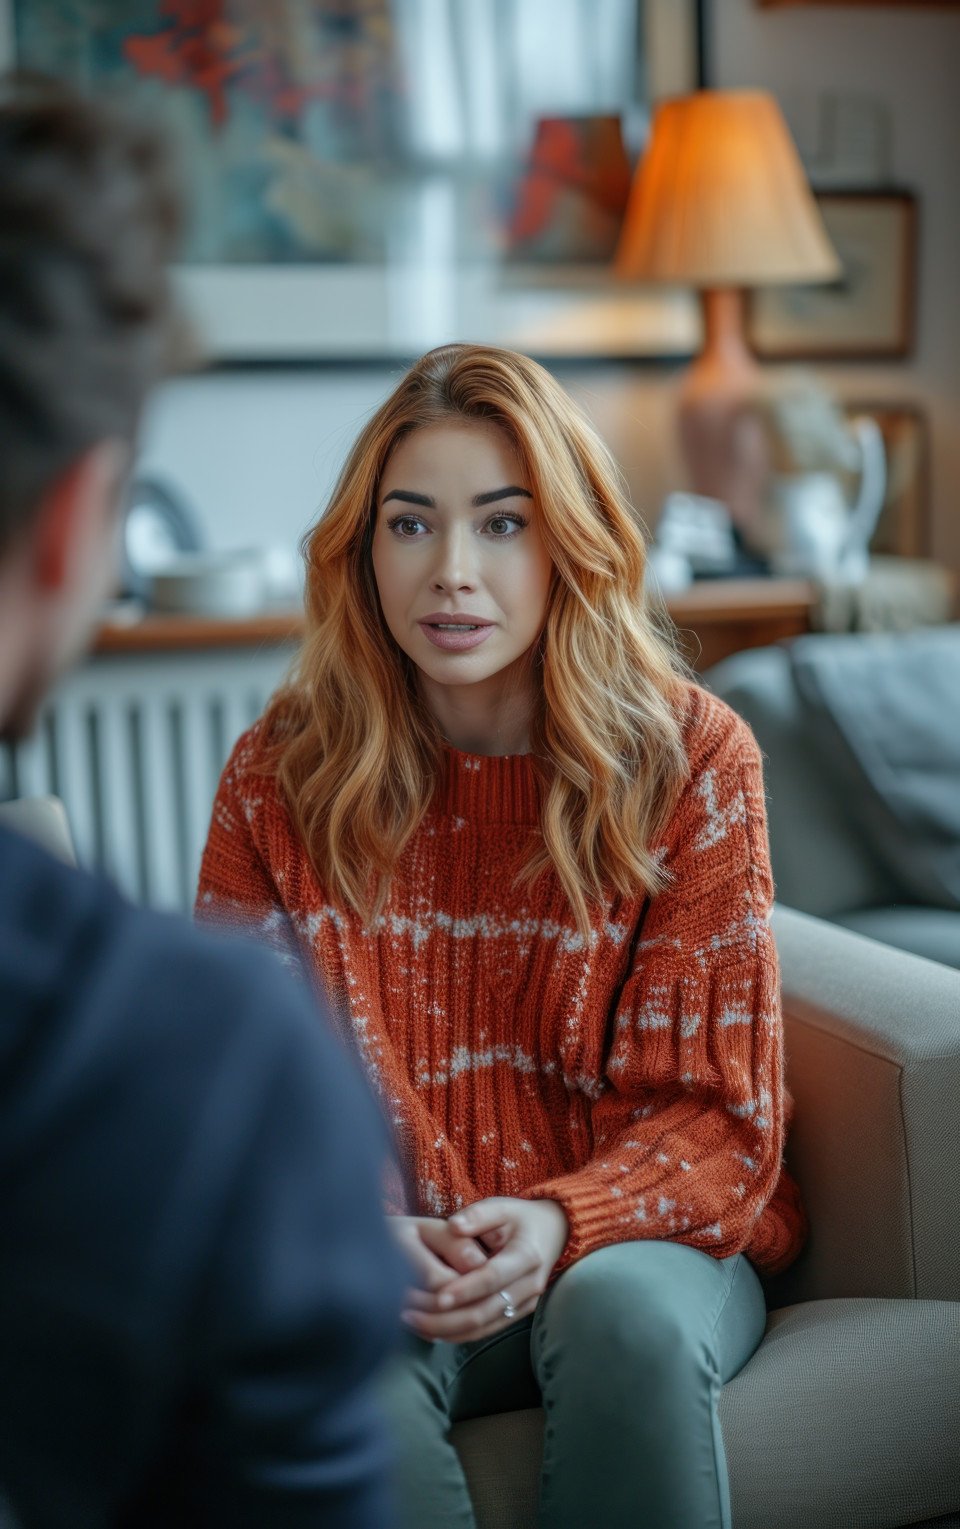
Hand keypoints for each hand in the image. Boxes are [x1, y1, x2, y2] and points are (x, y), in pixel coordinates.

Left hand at [401, 1198, 569, 1343]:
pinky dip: (460, 1334)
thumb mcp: (503, 1206)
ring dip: (449, 1330)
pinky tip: (433, 1331)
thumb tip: (453, 1226)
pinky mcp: (519, 1313)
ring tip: (414, 1324)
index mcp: (527, 1256)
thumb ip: (478, 1215)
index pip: (493, 1278)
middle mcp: (530, 1285)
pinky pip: (488, 1329)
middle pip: (487, 1311)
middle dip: (447, 1318)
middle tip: (411, 1316)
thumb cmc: (521, 1218)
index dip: (466, 1289)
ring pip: (485, 1326)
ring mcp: (526, 1303)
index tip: (438, 1297)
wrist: (554, 1233)